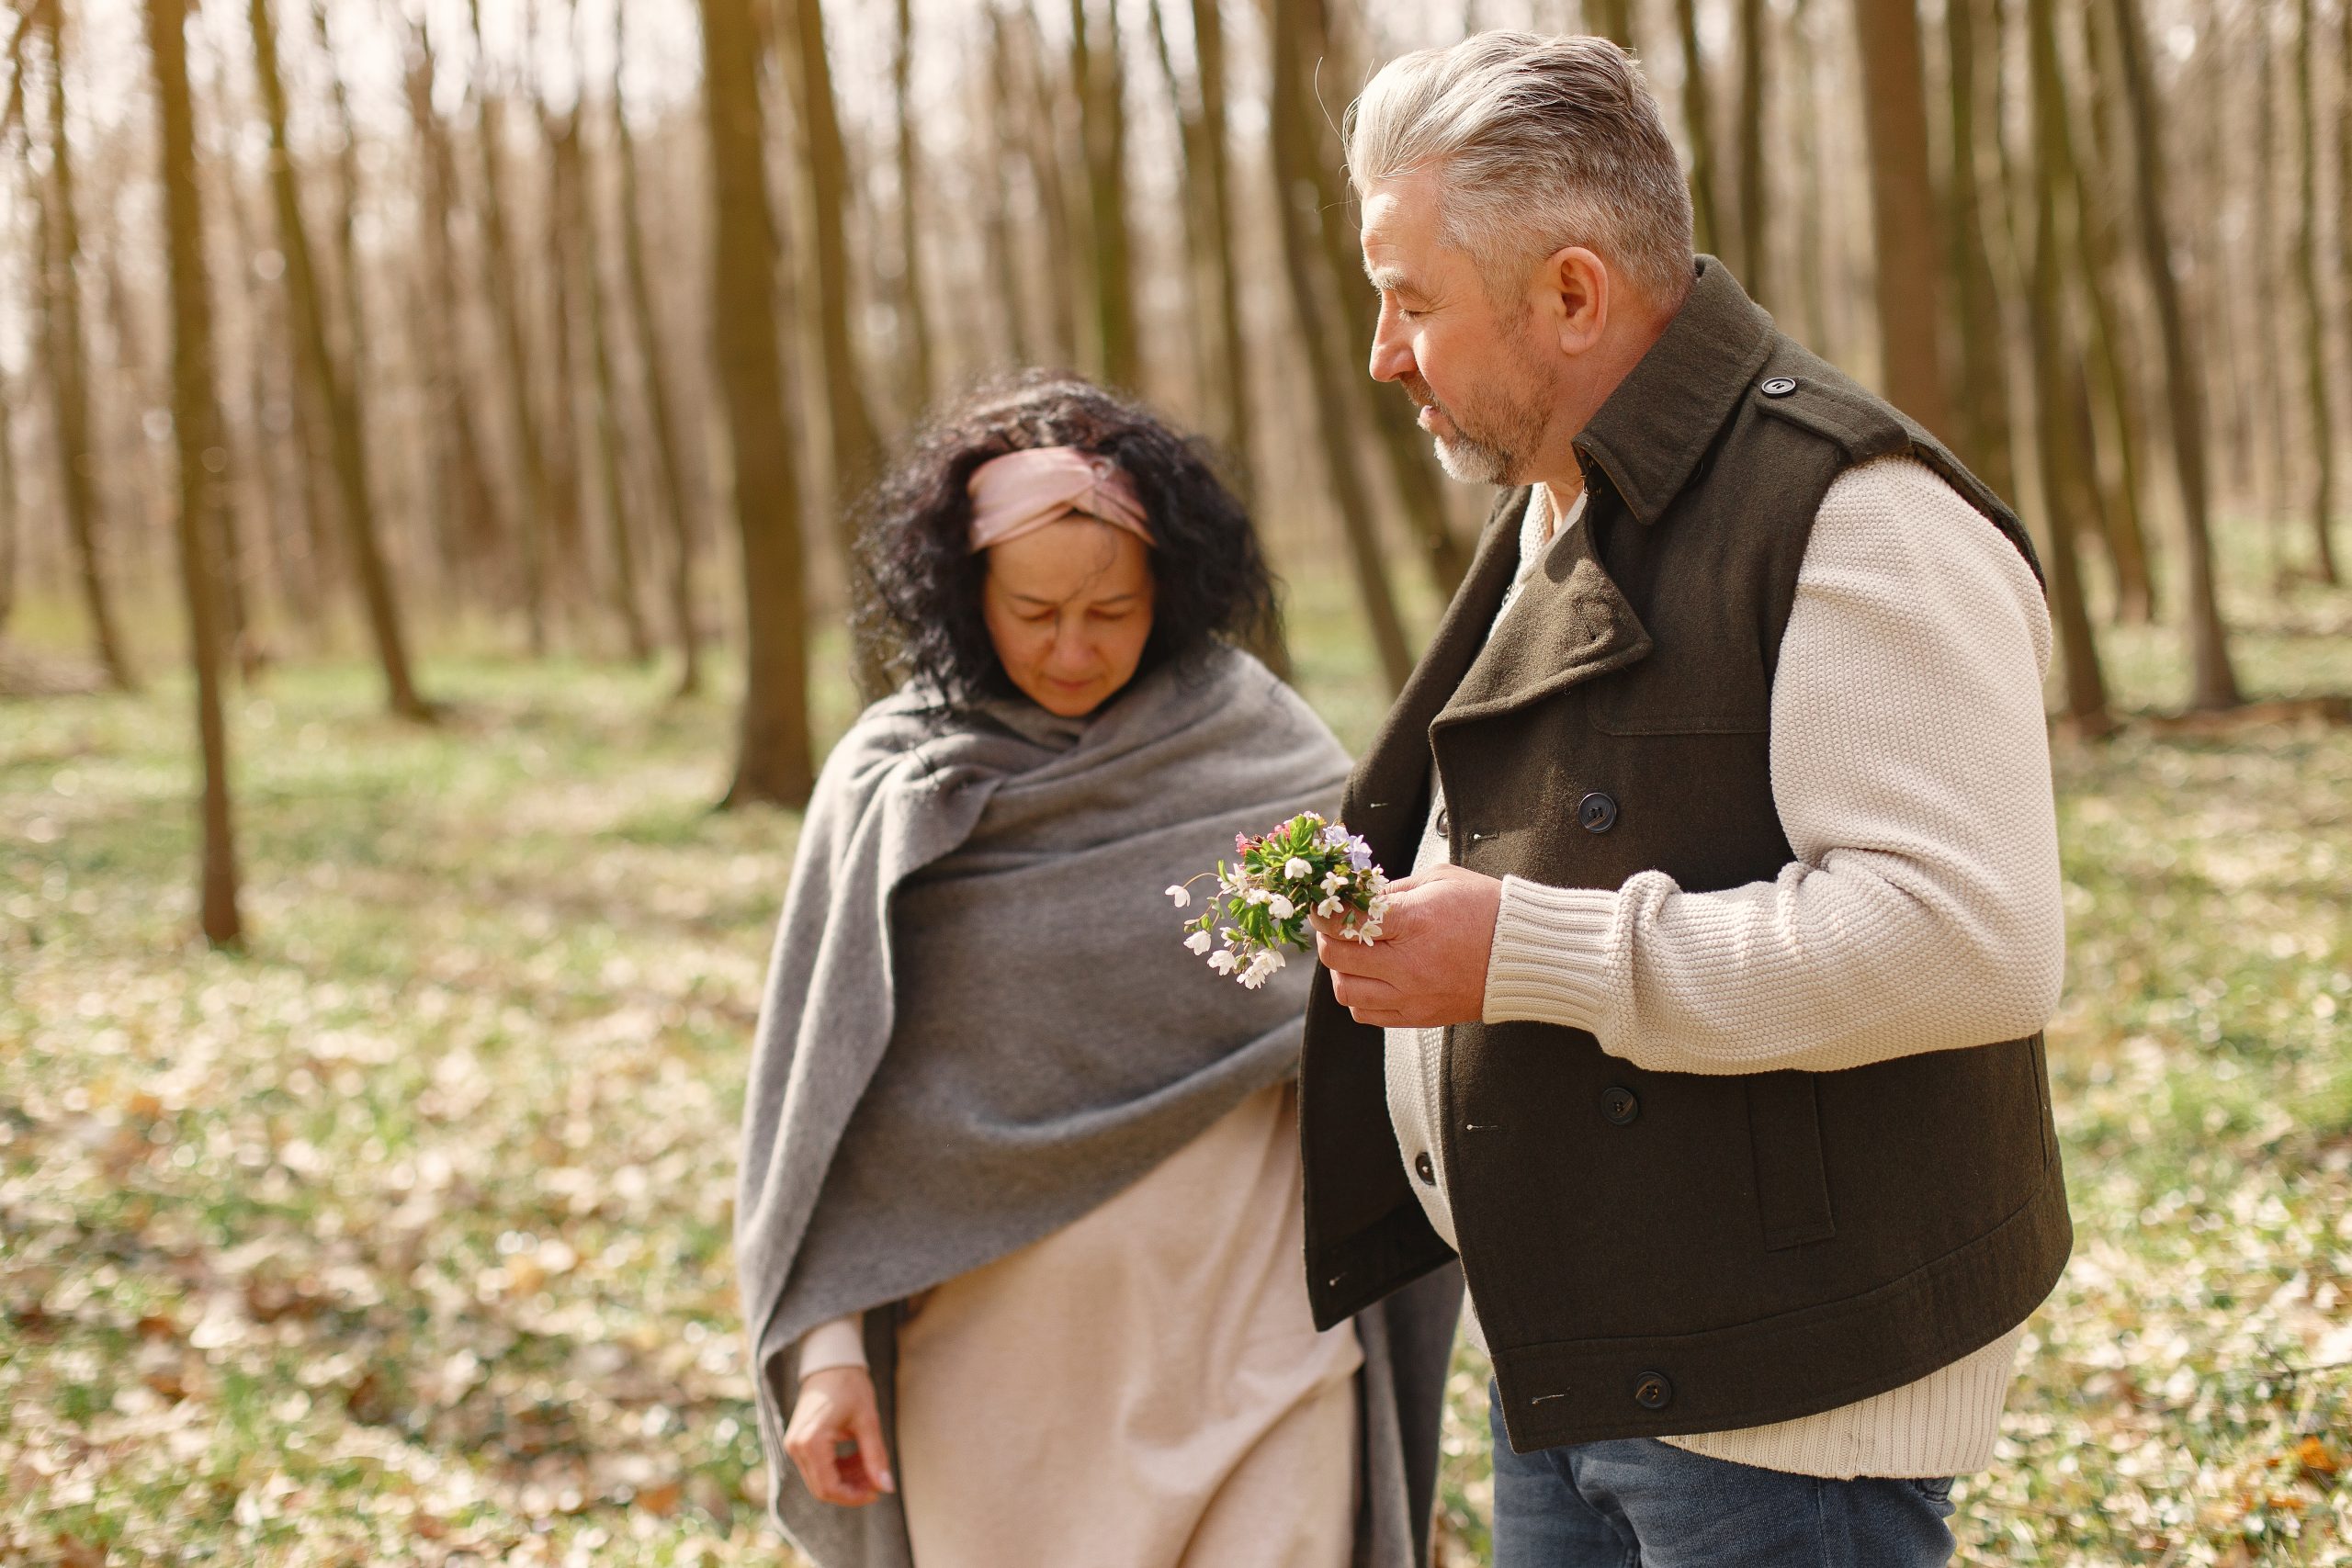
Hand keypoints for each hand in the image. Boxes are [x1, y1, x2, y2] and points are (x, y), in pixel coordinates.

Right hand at [784, 1366, 894, 1505]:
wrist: (831, 1362)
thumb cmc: (849, 1385)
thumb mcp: (868, 1421)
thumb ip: (875, 1456)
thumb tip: (887, 1487)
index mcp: (811, 1442)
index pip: (829, 1488)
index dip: (854, 1497)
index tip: (877, 1491)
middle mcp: (796, 1447)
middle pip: (822, 1488)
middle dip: (852, 1490)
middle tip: (877, 1481)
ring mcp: (795, 1445)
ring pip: (820, 1480)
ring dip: (846, 1480)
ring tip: (870, 1468)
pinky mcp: (799, 1443)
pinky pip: (817, 1468)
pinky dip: (838, 1469)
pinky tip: (858, 1459)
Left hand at [1310, 863, 1502, 1027]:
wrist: (1527, 955)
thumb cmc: (1487, 910)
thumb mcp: (1439, 880)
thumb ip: (1394, 889)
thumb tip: (1359, 897)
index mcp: (1414, 923)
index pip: (1346, 921)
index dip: (1324, 911)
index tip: (1322, 904)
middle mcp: (1408, 966)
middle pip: (1336, 958)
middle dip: (1326, 937)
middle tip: (1334, 926)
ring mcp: (1413, 997)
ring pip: (1346, 992)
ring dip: (1341, 970)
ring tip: (1355, 954)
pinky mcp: (1419, 1017)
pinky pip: (1368, 1015)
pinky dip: (1360, 997)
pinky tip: (1372, 977)